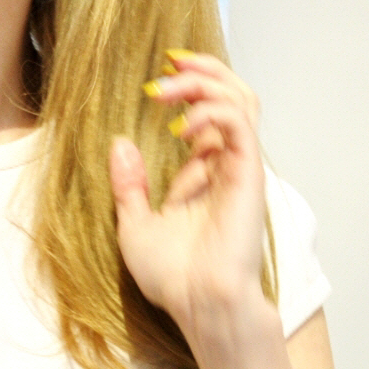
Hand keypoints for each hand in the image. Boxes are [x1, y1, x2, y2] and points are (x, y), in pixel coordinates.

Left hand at [110, 51, 269, 337]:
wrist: (199, 306)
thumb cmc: (174, 277)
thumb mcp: (134, 225)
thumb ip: (129, 186)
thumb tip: (120, 144)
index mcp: (205, 172)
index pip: (209, 112)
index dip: (188, 86)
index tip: (157, 78)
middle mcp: (226, 164)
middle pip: (233, 95)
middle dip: (203, 70)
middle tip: (169, 62)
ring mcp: (240, 168)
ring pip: (242, 100)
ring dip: (206, 81)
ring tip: (169, 86)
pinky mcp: (248, 176)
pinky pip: (239, 125)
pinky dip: (212, 111)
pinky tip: (182, 124)